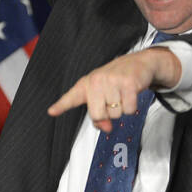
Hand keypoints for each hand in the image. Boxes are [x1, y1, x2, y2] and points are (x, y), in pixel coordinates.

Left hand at [48, 47, 182, 132]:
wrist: (139, 62)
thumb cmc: (117, 80)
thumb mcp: (103, 95)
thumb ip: (99, 114)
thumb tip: (105, 128)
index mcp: (86, 84)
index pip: (71, 97)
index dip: (60, 106)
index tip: (52, 111)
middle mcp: (96, 81)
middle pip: (98, 115)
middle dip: (108, 114)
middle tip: (113, 101)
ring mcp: (112, 81)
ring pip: (115, 114)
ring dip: (122, 108)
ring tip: (123, 94)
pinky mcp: (128, 83)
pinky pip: (129, 109)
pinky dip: (132, 106)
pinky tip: (131, 93)